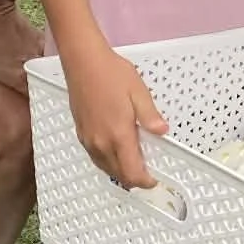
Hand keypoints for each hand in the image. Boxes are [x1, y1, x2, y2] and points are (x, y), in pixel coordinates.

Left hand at [0, 0, 42, 120]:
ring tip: (38, 86)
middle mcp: (35, 68)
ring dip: (42, 79)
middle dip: (43, 98)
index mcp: (20, 80)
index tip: (38, 122)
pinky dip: (41, 62)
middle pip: (45, 89)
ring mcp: (40, 52)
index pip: (38, 105)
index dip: (39, 114)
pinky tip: (31, 63)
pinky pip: (46, 56)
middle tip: (39, 106)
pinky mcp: (40, 39)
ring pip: (46, 72)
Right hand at [63, 40, 167, 188]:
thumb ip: (150, 116)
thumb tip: (162, 132)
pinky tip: (116, 151)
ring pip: (105, 168)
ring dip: (120, 172)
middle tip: (147, 172)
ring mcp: (88, 140)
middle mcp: (101, 143)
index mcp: (119, 135)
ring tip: (134, 162)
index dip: (145, 181)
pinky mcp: (81, 133)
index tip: (154, 179)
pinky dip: (108, 162)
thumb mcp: (138, 92)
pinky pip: (96, 158)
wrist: (83, 61)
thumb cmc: (111, 73)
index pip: (132, 172)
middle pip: (118, 175)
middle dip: (134, 179)